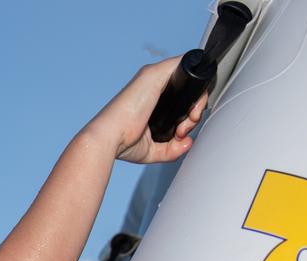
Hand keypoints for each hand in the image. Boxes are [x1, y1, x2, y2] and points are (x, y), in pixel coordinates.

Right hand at [85, 56, 207, 164]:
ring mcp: (154, 77)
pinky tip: (192, 105)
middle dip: (195, 110)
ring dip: (197, 100)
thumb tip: (187, 143)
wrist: (109, 138)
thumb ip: (172, 149)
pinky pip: (186, 64)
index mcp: (150, 99)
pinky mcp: (155, 73)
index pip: (179, 98)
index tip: (182, 131)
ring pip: (189, 78)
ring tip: (187, 122)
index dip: (189, 113)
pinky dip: (197, 80)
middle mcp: (152, 85)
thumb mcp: (152, 151)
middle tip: (184, 129)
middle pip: (187, 88)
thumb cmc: (121, 143)